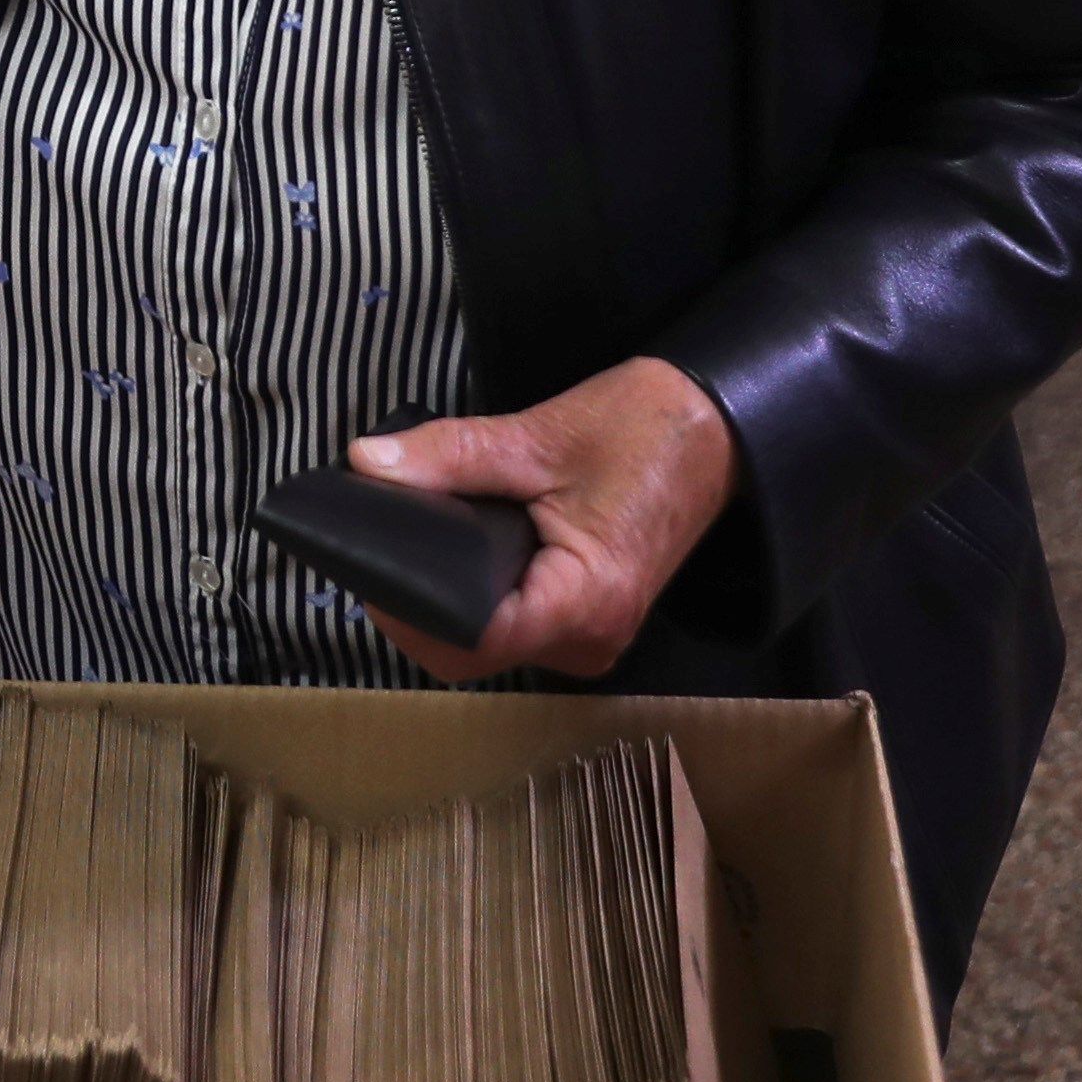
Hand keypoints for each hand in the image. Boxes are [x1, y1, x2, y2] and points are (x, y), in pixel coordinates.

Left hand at [342, 357, 740, 680]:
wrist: (714, 430)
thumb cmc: (642, 430)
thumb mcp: (538, 435)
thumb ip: (449, 453)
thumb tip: (366, 463)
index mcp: (585, 602)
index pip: (472, 640)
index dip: (409, 610)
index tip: (368, 566)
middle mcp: (590, 642)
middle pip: (472, 652)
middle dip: (417, 607)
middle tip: (378, 546)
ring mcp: (591, 639)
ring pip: (488, 643)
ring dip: (444, 603)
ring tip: (407, 546)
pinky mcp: (587, 622)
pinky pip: (513, 625)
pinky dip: (476, 596)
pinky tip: (450, 557)